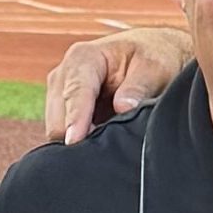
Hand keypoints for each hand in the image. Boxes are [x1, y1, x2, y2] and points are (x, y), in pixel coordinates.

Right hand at [38, 21, 186, 144]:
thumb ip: (138, 88)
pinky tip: (98, 148)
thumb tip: (122, 108)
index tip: (75, 141)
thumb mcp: (154, 68)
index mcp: (84, 57)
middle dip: (73, 136)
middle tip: (100, 157)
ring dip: (77, 141)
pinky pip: (64, 134)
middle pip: (57, 116)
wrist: (152, 54)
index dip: (75, 118)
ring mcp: (61, 94)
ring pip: (57, 129)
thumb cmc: (152, 57)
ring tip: (104, 151)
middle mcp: (64, 74)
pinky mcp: (65, 111)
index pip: (75, 92)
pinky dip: (79, 143)